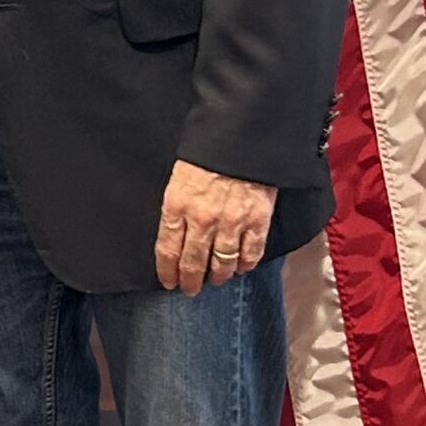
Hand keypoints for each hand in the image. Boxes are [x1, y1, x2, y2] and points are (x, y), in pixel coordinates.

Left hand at [154, 160, 276, 295]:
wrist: (243, 136)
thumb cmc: (208, 151)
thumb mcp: (180, 175)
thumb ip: (177, 205)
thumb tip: (174, 230)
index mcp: (178, 204)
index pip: (167, 250)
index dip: (167, 271)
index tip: (168, 282)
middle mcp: (203, 219)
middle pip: (193, 263)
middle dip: (190, 281)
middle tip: (190, 289)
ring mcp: (231, 222)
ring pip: (222, 263)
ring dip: (217, 276)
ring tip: (214, 280)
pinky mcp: (257, 220)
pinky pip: (250, 253)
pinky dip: (245, 265)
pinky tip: (240, 268)